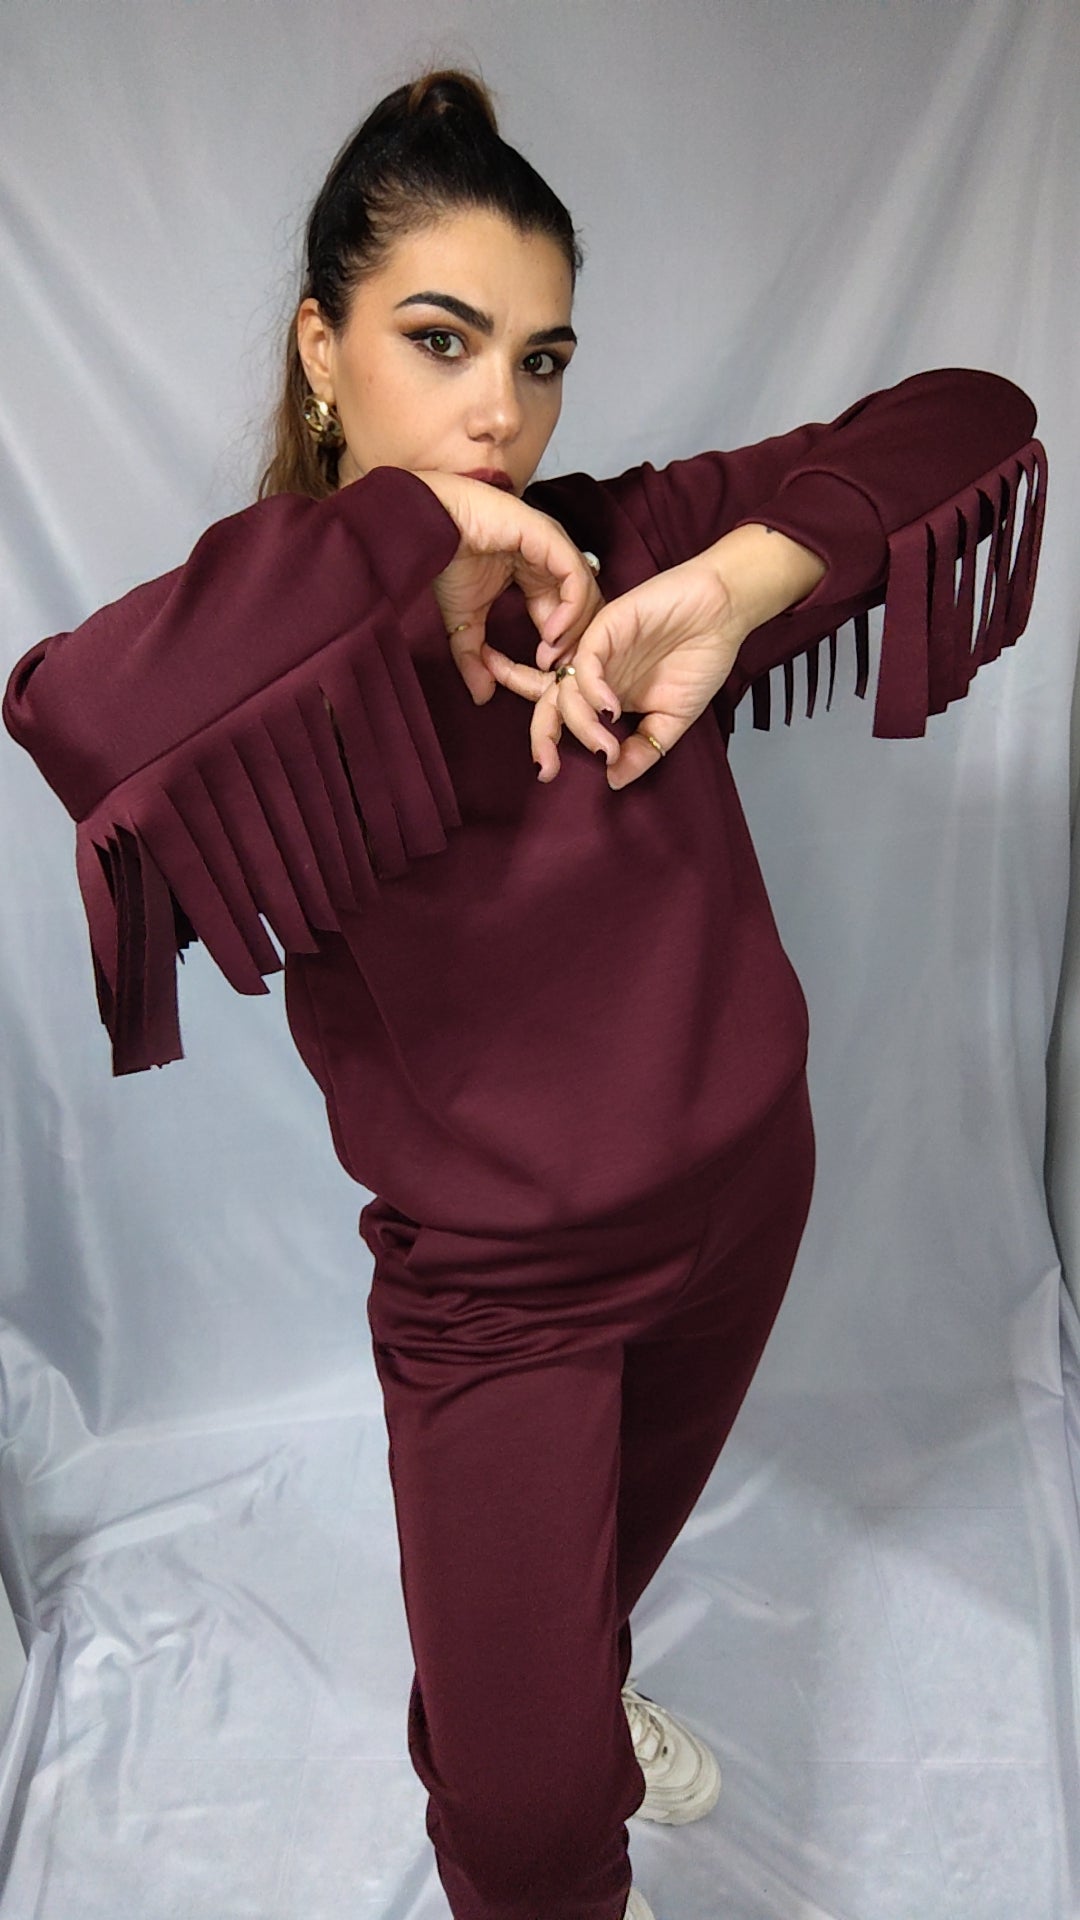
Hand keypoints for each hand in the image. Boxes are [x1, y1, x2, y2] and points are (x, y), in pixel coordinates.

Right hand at [413, 471, 603, 704]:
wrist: (429, 525)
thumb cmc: (446, 561)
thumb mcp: (464, 623)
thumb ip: (474, 659)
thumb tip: (481, 696)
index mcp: (537, 575)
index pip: (566, 614)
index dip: (562, 647)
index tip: (547, 674)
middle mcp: (552, 559)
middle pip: (585, 606)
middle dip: (574, 643)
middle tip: (557, 671)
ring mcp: (555, 547)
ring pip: (587, 595)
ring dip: (574, 632)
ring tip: (551, 656)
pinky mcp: (551, 539)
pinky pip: (577, 579)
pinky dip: (571, 611)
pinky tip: (551, 635)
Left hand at [482, 553, 749, 787]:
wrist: (723, 613)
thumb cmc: (700, 658)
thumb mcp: (672, 718)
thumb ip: (643, 750)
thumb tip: (614, 780)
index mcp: (603, 693)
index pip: (560, 716)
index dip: (546, 743)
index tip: (548, 774)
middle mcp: (594, 672)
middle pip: (549, 702)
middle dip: (541, 736)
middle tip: (547, 768)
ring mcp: (598, 649)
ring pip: (566, 688)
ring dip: (582, 724)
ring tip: (608, 747)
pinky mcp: (607, 625)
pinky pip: (586, 660)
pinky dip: (592, 689)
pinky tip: (611, 709)